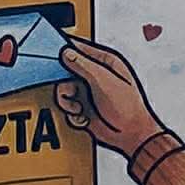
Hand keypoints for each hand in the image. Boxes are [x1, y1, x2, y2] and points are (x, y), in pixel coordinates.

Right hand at [56, 38, 163, 158]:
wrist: (130, 135)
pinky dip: (72, 113)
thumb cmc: (127, 108)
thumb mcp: (103, 80)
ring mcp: (89, 92)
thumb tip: (67, 53)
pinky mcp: (83, 107)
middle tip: (70, 89)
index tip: (54, 53)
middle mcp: (96, 76)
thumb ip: (83, 65)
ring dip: (68, 101)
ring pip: (64, 90)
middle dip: (66, 82)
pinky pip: (67, 106)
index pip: (81, 49)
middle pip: (68, 71)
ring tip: (79, 107)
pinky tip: (83, 116)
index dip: (67, 50)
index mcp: (106, 63)